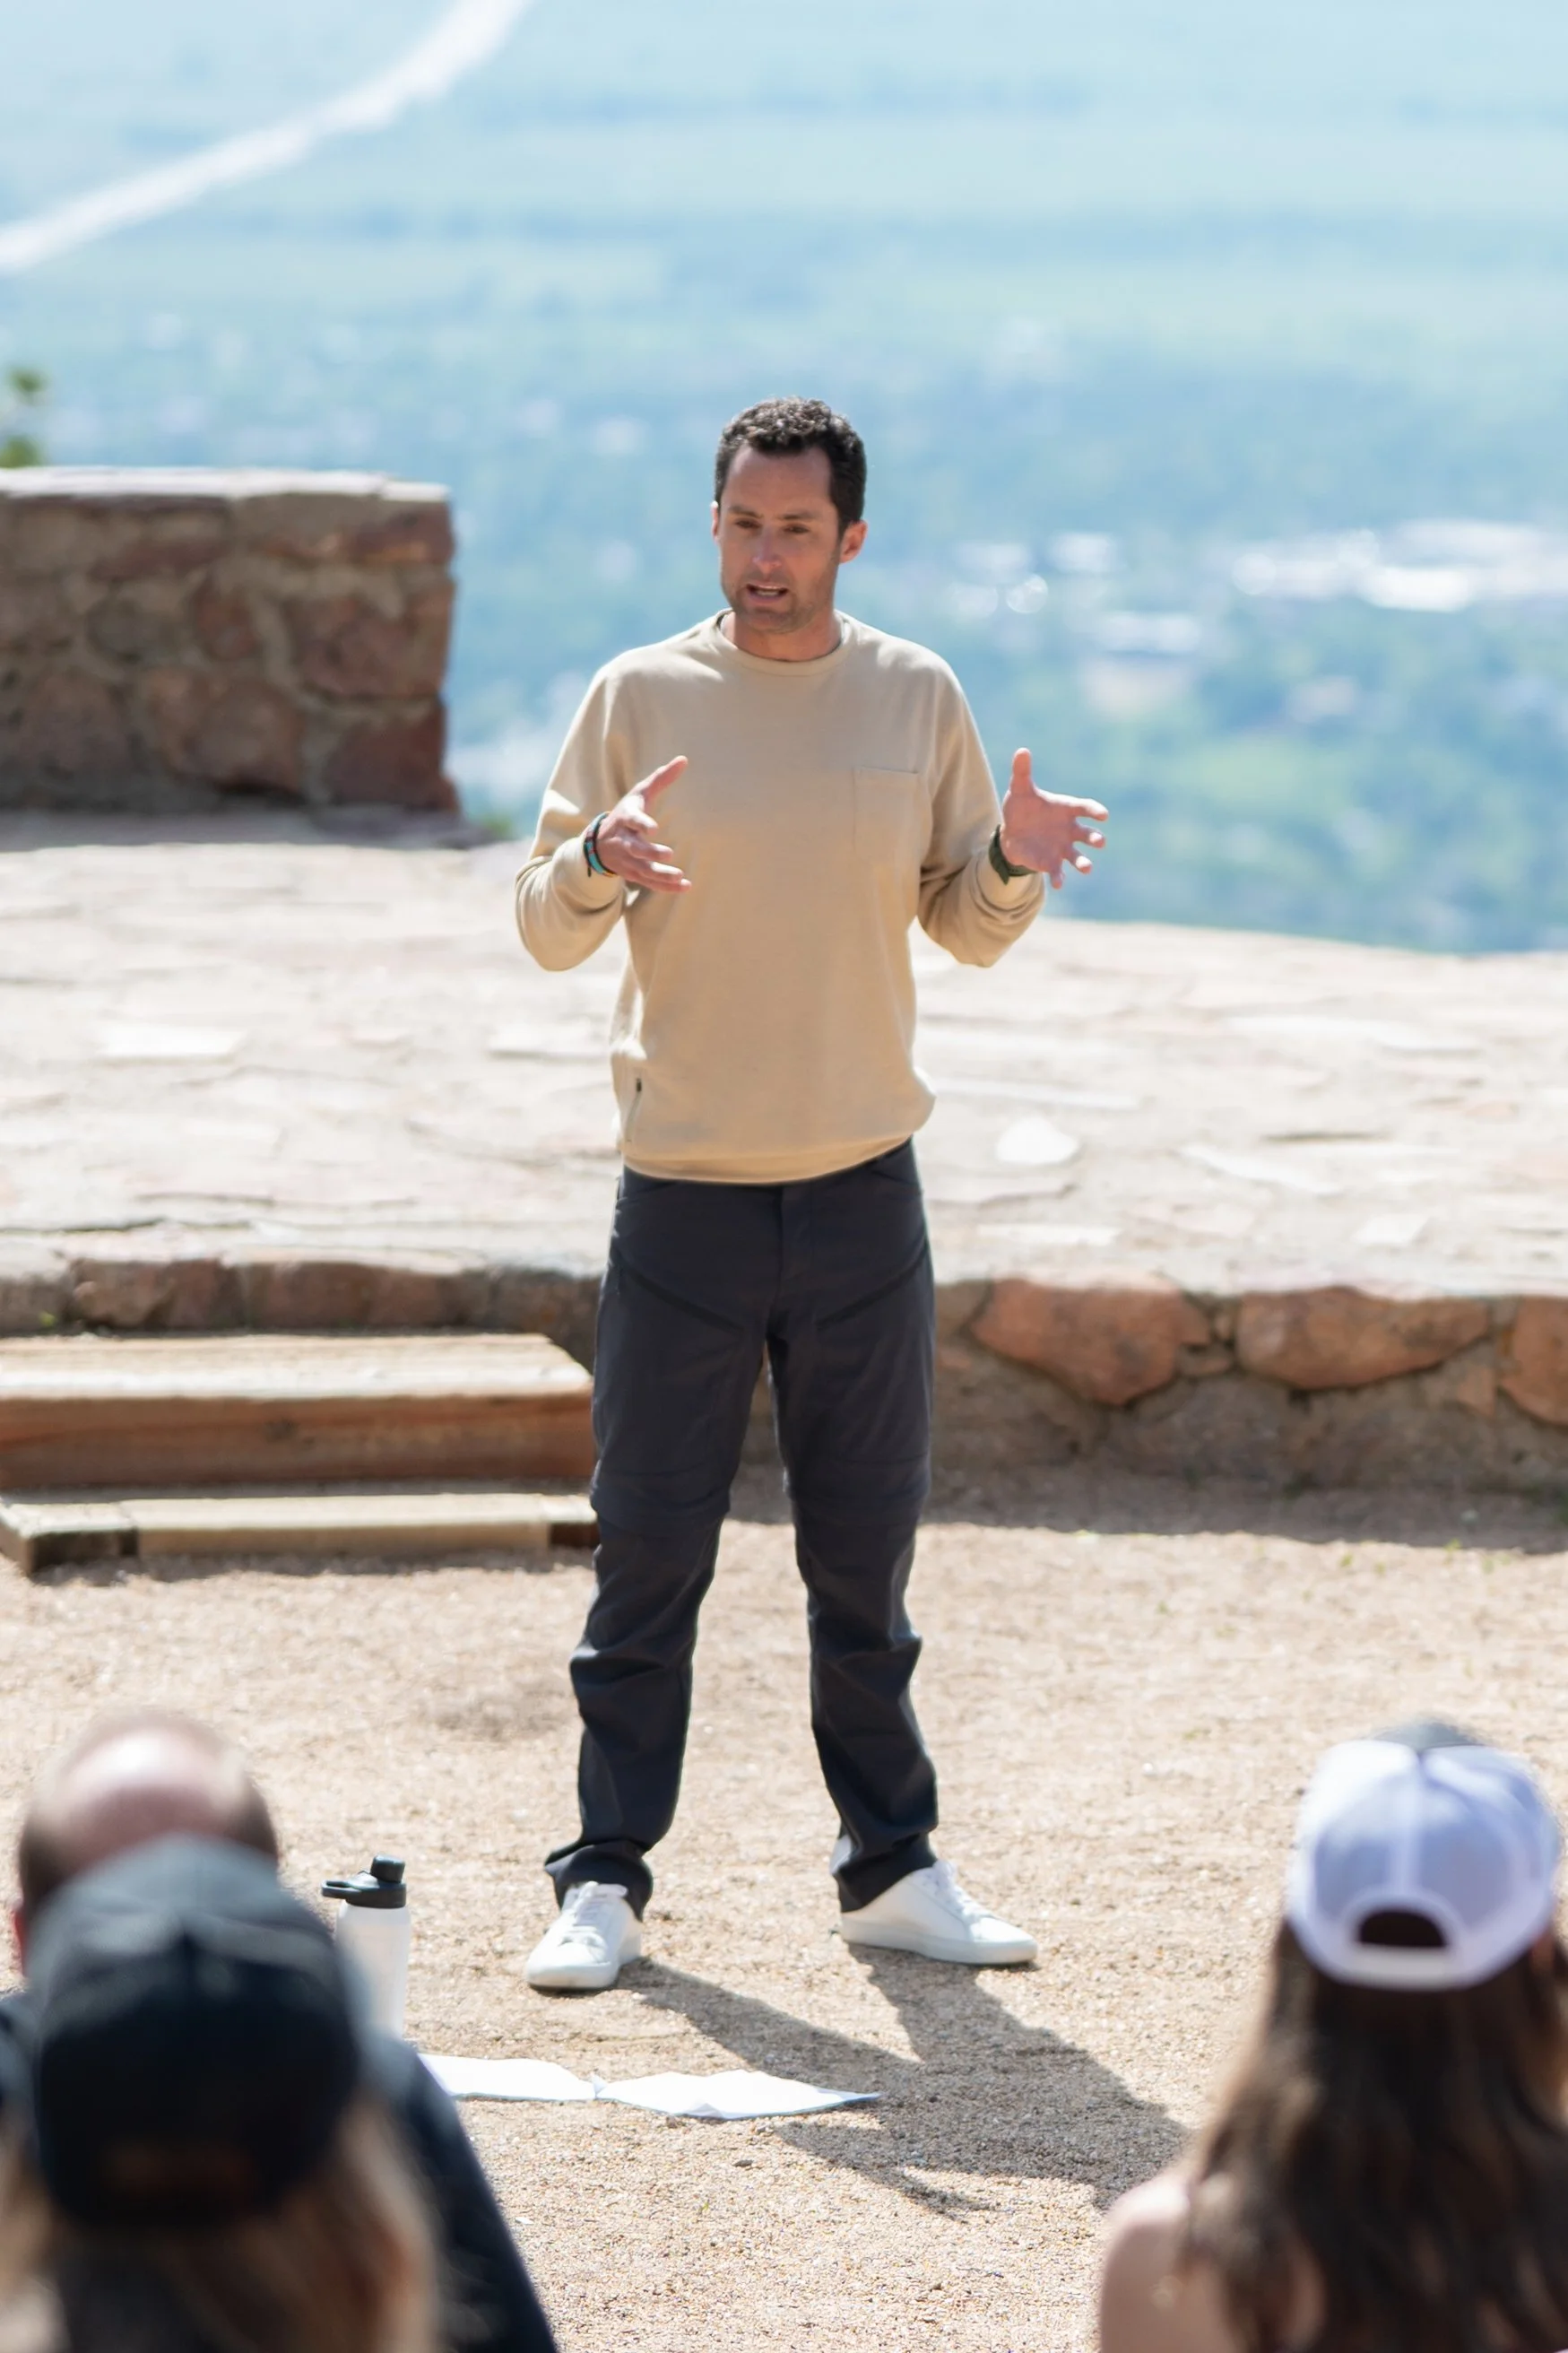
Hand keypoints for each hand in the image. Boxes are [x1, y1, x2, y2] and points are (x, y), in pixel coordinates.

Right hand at [590, 756, 689, 893]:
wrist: (599, 844)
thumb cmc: (626, 813)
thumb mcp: (639, 794)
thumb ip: (661, 778)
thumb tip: (684, 759)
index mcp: (625, 819)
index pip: (632, 820)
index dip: (642, 824)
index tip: (654, 828)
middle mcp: (624, 841)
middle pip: (636, 849)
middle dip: (650, 853)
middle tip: (669, 854)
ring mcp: (627, 860)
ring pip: (644, 870)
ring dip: (661, 874)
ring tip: (680, 876)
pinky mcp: (633, 874)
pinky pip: (650, 882)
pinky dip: (666, 886)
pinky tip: (685, 886)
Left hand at [998, 749, 1106, 888]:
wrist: (1012, 831)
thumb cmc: (1021, 807)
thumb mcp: (1020, 789)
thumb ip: (1022, 771)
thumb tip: (1021, 750)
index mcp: (1066, 809)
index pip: (1085, 808)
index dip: (1095, 810)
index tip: (1103, 815)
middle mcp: (1069, 830)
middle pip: (1087, 834)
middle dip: (1094, 838)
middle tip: (1100, 841)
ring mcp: (1062, 848)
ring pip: (1078, 856)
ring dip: (1083, 862)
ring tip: (1087, 868)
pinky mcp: (1051, 863)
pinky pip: (1058, 871)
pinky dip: (1059, 878)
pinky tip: (1059, 883)